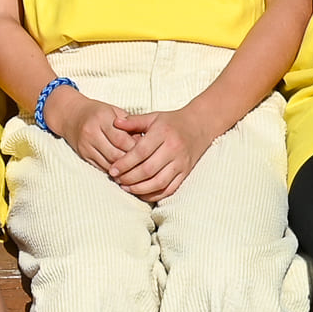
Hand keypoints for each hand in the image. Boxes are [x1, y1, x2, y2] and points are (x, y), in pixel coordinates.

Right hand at [51, 91, 139, 176]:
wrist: (70, 115)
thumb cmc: (98, 112)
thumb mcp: (115, 111)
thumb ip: (130, 125)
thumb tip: (146, 142)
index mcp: (102, 118)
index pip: (121, 139)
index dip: (136, 148)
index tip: (149, 153)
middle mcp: (91, 132)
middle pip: (115, 154)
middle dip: (131, 162)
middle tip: (145, 166)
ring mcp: (86, 145)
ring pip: (109, 164)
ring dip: (124, 170)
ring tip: (137, 172)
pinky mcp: (83, 155)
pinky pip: (101, 167)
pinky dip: (114, 171)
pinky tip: (125, 173)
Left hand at [106, 101, 223, 204]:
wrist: (200, 126)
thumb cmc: (172, 122)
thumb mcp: (153, 117)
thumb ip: (133, 121)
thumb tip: (115, 123)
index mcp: (163, 133)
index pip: (140, 152)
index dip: (124, 163)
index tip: (112, 169)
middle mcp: (173, 148)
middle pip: (148, 169)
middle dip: (129, 178)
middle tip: (116, 179)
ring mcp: (181, 162)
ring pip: (158, 182)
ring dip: (140, 188)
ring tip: (126, 187)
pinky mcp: (186, 173)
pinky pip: (169, 189)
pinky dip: (154, 194)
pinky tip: (141, 193)